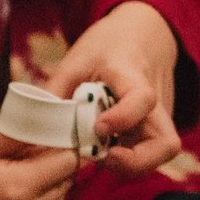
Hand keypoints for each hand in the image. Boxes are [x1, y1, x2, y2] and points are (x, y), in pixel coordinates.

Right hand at [0, 126, 78, 199]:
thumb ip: (19, 132)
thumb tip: (55, 122)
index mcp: (14, 191)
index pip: (68, 162)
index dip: (60, 144)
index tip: (45, 137)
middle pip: (66, 182)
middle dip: (51, 164)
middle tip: (21, 156)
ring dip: (46, 187)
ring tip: (11, 178)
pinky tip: (11, 199)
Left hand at [50, 0, 184, 178]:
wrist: (142, 34)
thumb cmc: (107, 46)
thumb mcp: (76, 60)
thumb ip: (56, 93)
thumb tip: (33, 129)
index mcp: (133, 75)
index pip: (142, 99)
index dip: (123, 118)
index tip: (98, 127)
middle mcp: (155, 102)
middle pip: (166, 144)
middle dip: (135, 163)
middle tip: (103, 157)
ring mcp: (159, 118)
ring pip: (160, 154)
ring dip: (131, 165)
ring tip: (99, 154)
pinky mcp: (155, 129)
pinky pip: (147, 153)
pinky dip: (126, 159)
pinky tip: (104, 148)